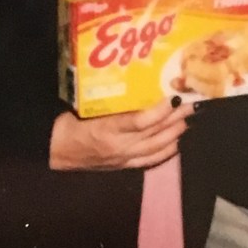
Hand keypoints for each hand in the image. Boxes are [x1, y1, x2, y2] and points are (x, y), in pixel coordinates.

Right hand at [48, 98, 194, 171]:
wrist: (56, 150)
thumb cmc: (69, 121)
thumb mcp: (86, 105)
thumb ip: (110, 98)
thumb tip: (136, 81)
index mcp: (107, 129)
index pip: (140, 121)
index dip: (160, 111)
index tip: (174, 97)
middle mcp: (119, 146)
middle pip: (154, 133)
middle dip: (175, 118)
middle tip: (191, 103)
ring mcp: (123, 158)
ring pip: (156, 148)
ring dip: (175, 133)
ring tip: (187, 119)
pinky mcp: (123, 166)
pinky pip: (150, 161)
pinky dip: (166, 152)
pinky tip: (176, 142)